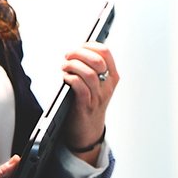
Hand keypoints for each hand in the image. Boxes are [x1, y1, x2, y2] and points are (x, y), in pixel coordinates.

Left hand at [61, 42, 117, 162]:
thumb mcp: (98, 85)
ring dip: (73, 66)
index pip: (105, 53)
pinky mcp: (86, 106)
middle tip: (68, 56)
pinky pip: (80, 88)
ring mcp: (98, 96)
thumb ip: (93, 68)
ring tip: (65, 66)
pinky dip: (71, 79)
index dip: (90, 46)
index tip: (79, 47)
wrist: (88, 131)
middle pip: (97, 60)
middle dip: (79, 53)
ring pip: (89, 73)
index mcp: (112, 77)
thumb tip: (77, 50)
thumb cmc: (90, 104)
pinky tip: (66, 78)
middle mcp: (107, 86)